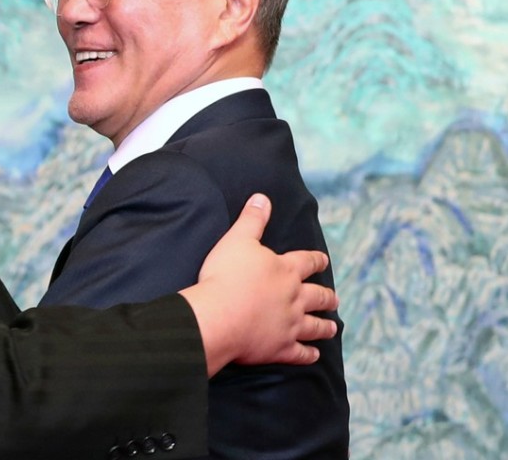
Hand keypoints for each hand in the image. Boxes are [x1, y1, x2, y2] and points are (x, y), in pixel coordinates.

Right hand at [178, 194, 338, 375]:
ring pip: (314, 326)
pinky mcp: (280, 348)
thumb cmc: (225, 275)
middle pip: (318, 296)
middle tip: (334, 298)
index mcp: (285, 270)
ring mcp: (290, 325)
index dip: (316, 260)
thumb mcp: (237, 239)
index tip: (324, 260)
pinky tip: (314, 355)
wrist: (219, 315)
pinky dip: (308, 354)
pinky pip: (300, 353)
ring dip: (325, 326)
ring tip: (333, 326)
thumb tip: (263, 198)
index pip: (307, 261)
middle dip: (327, 296)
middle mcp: (294, 298)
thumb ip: (252, 219)